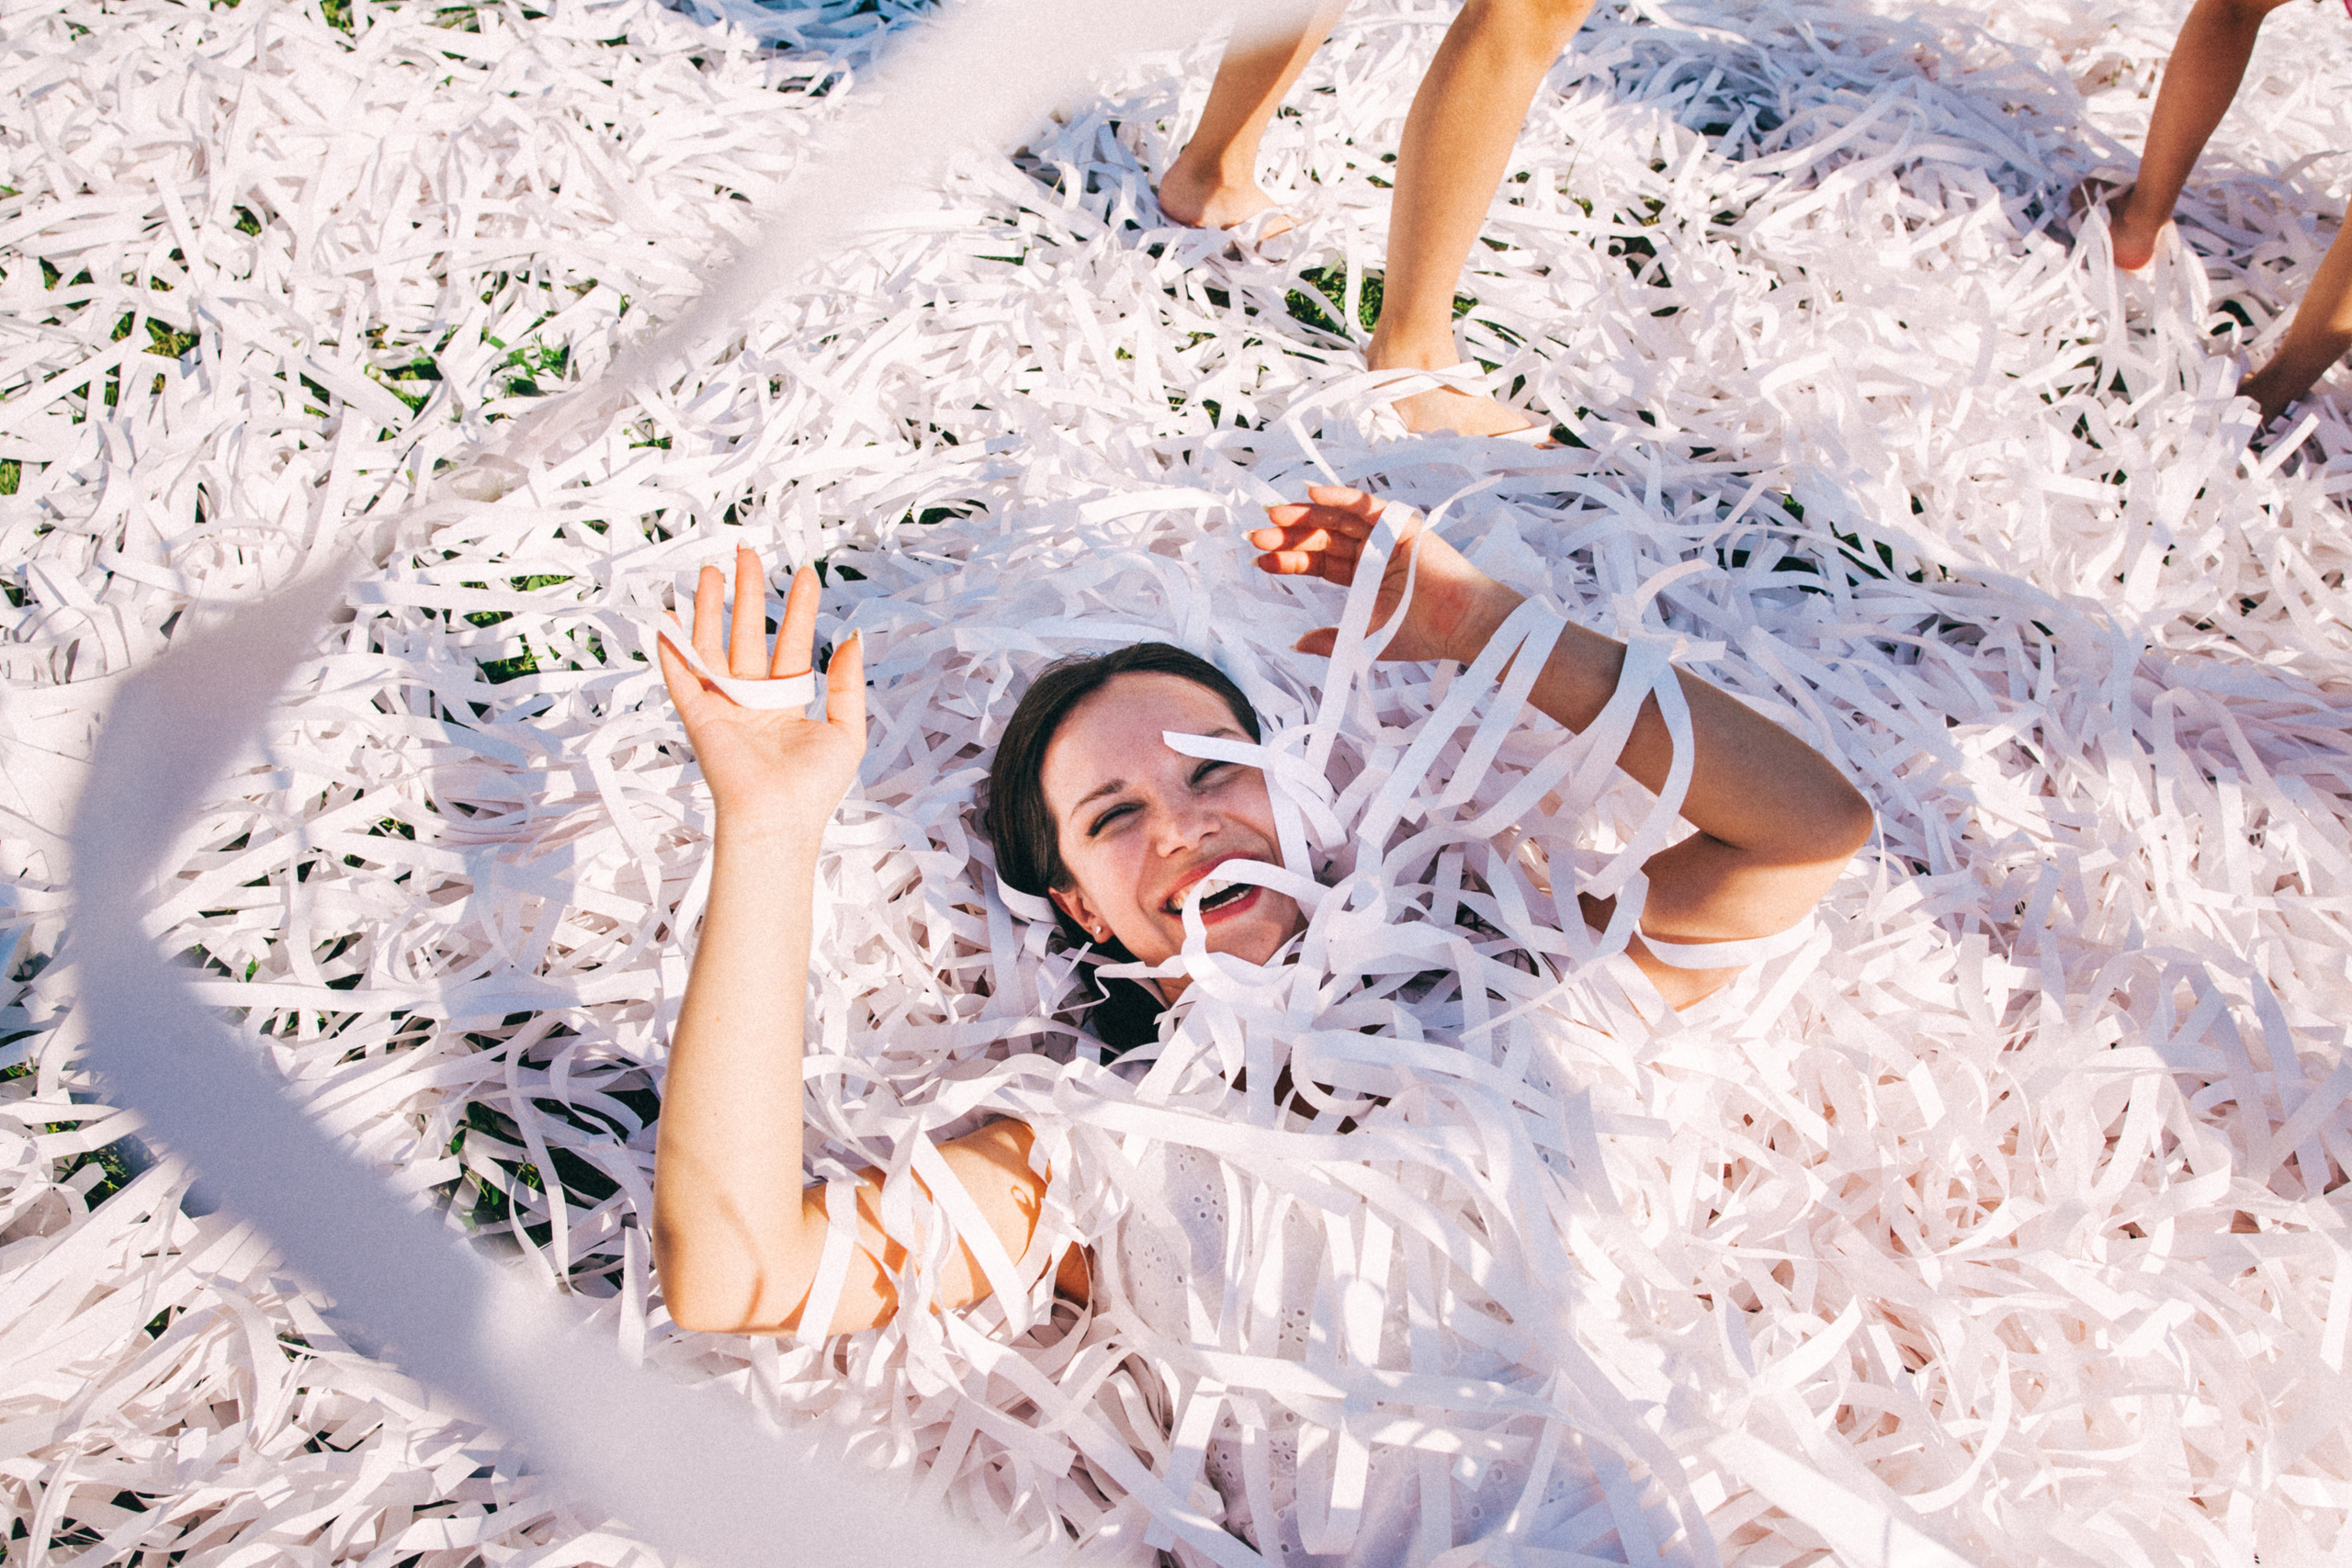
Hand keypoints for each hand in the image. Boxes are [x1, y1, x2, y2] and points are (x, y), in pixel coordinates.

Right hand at [656, 546, 865, 839]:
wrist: (778, 818)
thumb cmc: (814, 786)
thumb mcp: (847, 730)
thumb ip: (848, 683)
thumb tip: (853, 636)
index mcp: (788, 703)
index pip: (793, 643)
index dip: (799, 608)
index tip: (806, 573)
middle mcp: (753, 700)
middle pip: (748, 634)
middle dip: (748, 593)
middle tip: (747, 553)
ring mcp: (723, 706)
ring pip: (712, 645)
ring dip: (708, 608)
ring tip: (710, 570)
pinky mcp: (698, 716)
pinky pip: (679, 676)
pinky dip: (670, 649)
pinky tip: (666, 618)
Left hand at [1248, 486, 1523, 664]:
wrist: (1460, 625)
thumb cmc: (1422, 635)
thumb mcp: (1364, 640)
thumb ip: (1330, 640)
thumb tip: (1295, 643)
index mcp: (1365, 578)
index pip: (1319, 562)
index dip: (1288, 559)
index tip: (1258, 559)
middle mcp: (1373, 553)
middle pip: (1322, 538)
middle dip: (1288, 536)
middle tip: (1255, 536)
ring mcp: (1387, 536)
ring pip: (1338, 520)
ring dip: (1305, 515)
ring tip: (1272, 515)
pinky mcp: (1402, 524)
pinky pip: (1364, 505)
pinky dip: (1339, 497)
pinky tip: (1310, 494)